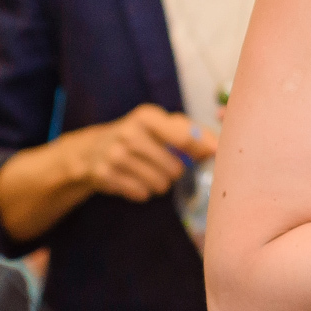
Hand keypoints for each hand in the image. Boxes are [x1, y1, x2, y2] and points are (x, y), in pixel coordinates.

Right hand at [63, 104, 215, 202]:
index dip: (203, 151)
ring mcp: (115, 155)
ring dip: (160, 183)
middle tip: (165, 165)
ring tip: (148, 171)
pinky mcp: (105, 175)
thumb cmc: (139, 136)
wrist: (91, 150)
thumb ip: (192, 131)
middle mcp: (129, 133)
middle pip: (176, 168)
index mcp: (147, 116)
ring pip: (160, 184)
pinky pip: (142, 194)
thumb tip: (218, 147)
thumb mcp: (161, 124)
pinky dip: (143, 191)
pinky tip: (133, 179)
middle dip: (176, 171)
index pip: (185, 137)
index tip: (212, 157)